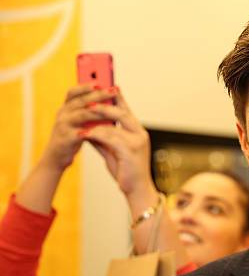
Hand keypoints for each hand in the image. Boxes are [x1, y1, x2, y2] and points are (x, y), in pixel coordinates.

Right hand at [39, 85, 116, 172]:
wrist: (56, 158)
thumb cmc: (71, 137)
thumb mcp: (77, 122)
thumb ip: (88, 111)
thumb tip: (108, 99)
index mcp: (65, 108)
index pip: (73, 91)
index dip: (86, 85)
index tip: (101, 80)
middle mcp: (62, 114)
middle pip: (81, 100)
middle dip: (98, 94)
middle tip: (114, 90)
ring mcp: (62, 126)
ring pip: (82, 114)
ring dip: (99, 109)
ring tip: (113, 107)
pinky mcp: (66, 138)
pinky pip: (82, 131)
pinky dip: (95, 129)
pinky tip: (108, 127)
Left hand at [79, 88, 156, 202]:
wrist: (137, 190)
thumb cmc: (126, 170)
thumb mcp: (112, 150)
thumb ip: (103, 137)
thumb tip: (88, 126)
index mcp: (137, 131)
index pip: (126, 109)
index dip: (115, 97)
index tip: (103, 86)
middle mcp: (140, 134)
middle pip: (121, 111)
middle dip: (103, 104)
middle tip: (87, 101)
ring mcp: (137, 142)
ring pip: (114, 124)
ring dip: (95, 120)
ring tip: (81, 118)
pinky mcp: (131, 151)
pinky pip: (110, 138)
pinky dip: (95, 135)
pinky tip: (84, 135)